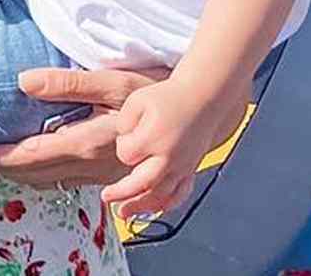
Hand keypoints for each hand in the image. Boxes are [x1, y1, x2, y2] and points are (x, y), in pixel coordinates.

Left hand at [0, 66, 169, 186]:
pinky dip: (42, 175)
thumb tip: (23, 81)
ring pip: (49, 181)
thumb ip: (67, 84)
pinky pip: (68, 181)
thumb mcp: (114, 83)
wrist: (202, 120)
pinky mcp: (112, 176)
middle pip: (32, 174)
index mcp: (84, 143)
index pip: (25, 155)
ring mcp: (103, 175)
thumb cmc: (156, 95)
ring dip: (17, 174)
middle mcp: (90, 166)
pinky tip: (32, 166)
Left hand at [101, 75, 247, 218]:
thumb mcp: (137, 100)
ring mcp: (183, 166)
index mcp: (155, 138)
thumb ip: (123, 123)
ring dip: (142, 206)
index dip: (122, 147)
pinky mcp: (191, 169)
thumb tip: (122, 144)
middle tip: (107, 198)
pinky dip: (167, 204)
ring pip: (162, 195)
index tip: (126, 137)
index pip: (127, 154)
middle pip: (143, 183)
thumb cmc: (169, 97)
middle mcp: (170, 156)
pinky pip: (181, 193)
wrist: (203, 98)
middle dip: (122, 193)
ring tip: (124, 213)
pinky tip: (155, 209)